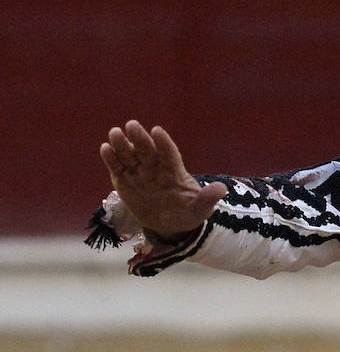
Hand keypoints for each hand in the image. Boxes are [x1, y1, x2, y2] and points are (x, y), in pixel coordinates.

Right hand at [100, 120, 226, 240]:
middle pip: (147, 150)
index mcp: (174, 171)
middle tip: (132, 125)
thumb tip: (221, 189)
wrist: (167, 225)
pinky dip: (111, 158)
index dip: (164, 144)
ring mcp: (138, 172)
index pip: (169, 154)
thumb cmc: (186, 213)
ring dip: (122, 144)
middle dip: (140, 138)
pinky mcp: (124, 180)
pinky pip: (117, 168)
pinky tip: (105, 148)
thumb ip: (207, 199)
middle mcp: (155, 167)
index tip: (158, 131)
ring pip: (130, 155)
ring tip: (115, 133)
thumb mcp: (199, 210)